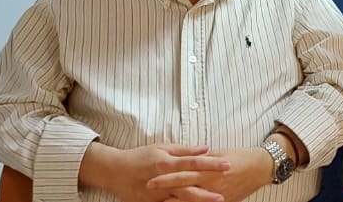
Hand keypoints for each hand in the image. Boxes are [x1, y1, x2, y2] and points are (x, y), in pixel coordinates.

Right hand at [82, 143, 229, 201]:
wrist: (115, 171)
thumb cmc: (141, 156)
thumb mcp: (162, 148)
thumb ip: (185, 150)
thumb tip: (206, 148)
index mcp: (167, 163)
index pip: (193, 163)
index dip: (211, 164)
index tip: (227, 165)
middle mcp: (163, 180)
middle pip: (188, 186)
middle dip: (206, 192)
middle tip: (224, 194)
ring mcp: (157, 195)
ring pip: (180, 201)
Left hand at [146, 147, 270, 201]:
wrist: (260, 168)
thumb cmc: (240, 157)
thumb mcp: (219, 153)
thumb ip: (201, 158)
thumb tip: (185, 158)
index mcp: (209, 170)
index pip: (182, 175)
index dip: (165, 179)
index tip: (150, 180)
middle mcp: (211, 184)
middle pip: (183, 190)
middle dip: (165, 192)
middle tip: (147, 191)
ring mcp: (217, 196)